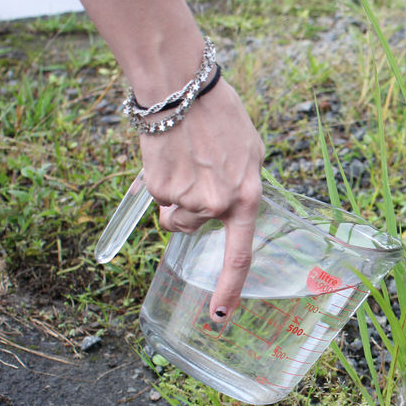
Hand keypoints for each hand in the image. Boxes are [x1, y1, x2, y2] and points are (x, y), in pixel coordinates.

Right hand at [139, 79, 263, 321]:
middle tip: (195, 170)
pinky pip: (156, 196)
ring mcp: (186, 197)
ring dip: (173, 195)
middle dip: (189, 208)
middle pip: (193, 227)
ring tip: (182, 158)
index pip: (239, 254)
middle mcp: (217, 204)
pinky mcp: (158, 186)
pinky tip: (168, 152)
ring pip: (172, 214)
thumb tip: (229, 209)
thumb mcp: (250, 152)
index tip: (220, 317)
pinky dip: (158, 179)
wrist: (182, 88)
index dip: (229, 289)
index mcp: (246, 197)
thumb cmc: (220, 114)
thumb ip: (243, 187)